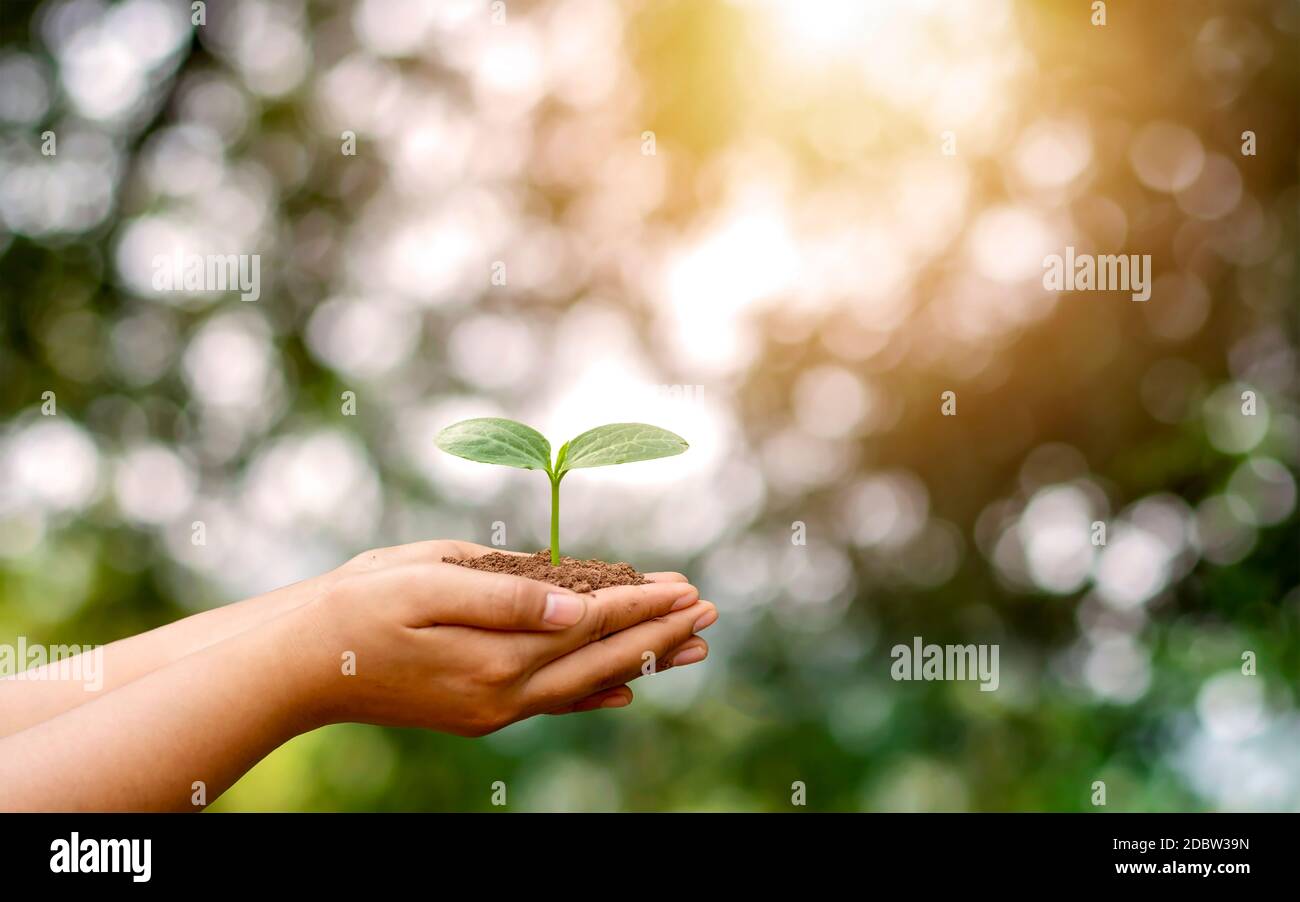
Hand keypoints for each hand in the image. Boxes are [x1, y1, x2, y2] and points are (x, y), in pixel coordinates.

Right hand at [296, 540, 717, 735]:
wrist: (301, 662)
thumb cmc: (360, 604)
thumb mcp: (429, 580)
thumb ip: (508, 595)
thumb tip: (581, 609)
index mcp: (495, 657)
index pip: (590, 626)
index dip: (641, 604)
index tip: (687, 587)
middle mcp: (503, 694)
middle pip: (602, 659)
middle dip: (657, 633)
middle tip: (709, 612)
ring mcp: (492, 710)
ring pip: (587, 683)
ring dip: (640, 662)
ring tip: (689, 648)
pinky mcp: (479, 711)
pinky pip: (554, 702)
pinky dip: (595, 693)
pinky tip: (621, 691)